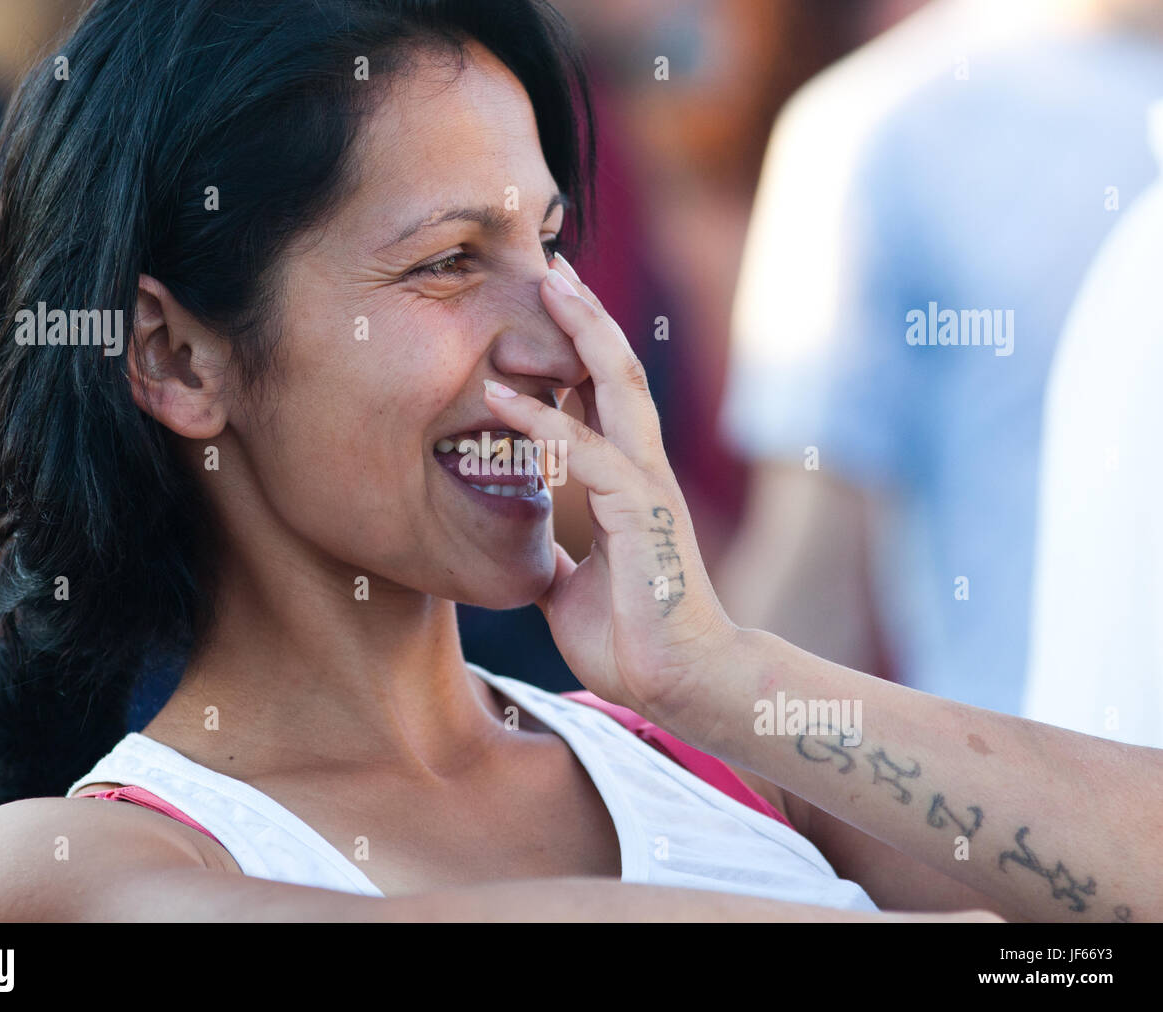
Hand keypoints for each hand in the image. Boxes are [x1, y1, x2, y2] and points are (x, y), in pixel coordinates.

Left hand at [483, 253, 734, 720]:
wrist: (679, 684)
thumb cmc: (632, 635)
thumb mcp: (572, 584)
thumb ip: (556, 552)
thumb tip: (526, 546)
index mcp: (627, 482)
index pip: (604, 397)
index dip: (577, 349)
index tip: (545, 307)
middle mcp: (641, 471)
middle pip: (618, 370)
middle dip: (586, 314)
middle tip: (551, 264)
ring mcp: (646, 487)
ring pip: (619, 388)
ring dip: (579, 333)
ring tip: (545, 285)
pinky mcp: (641, 515)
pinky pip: (588, 455)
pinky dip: (543, 422)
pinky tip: (499, 400)